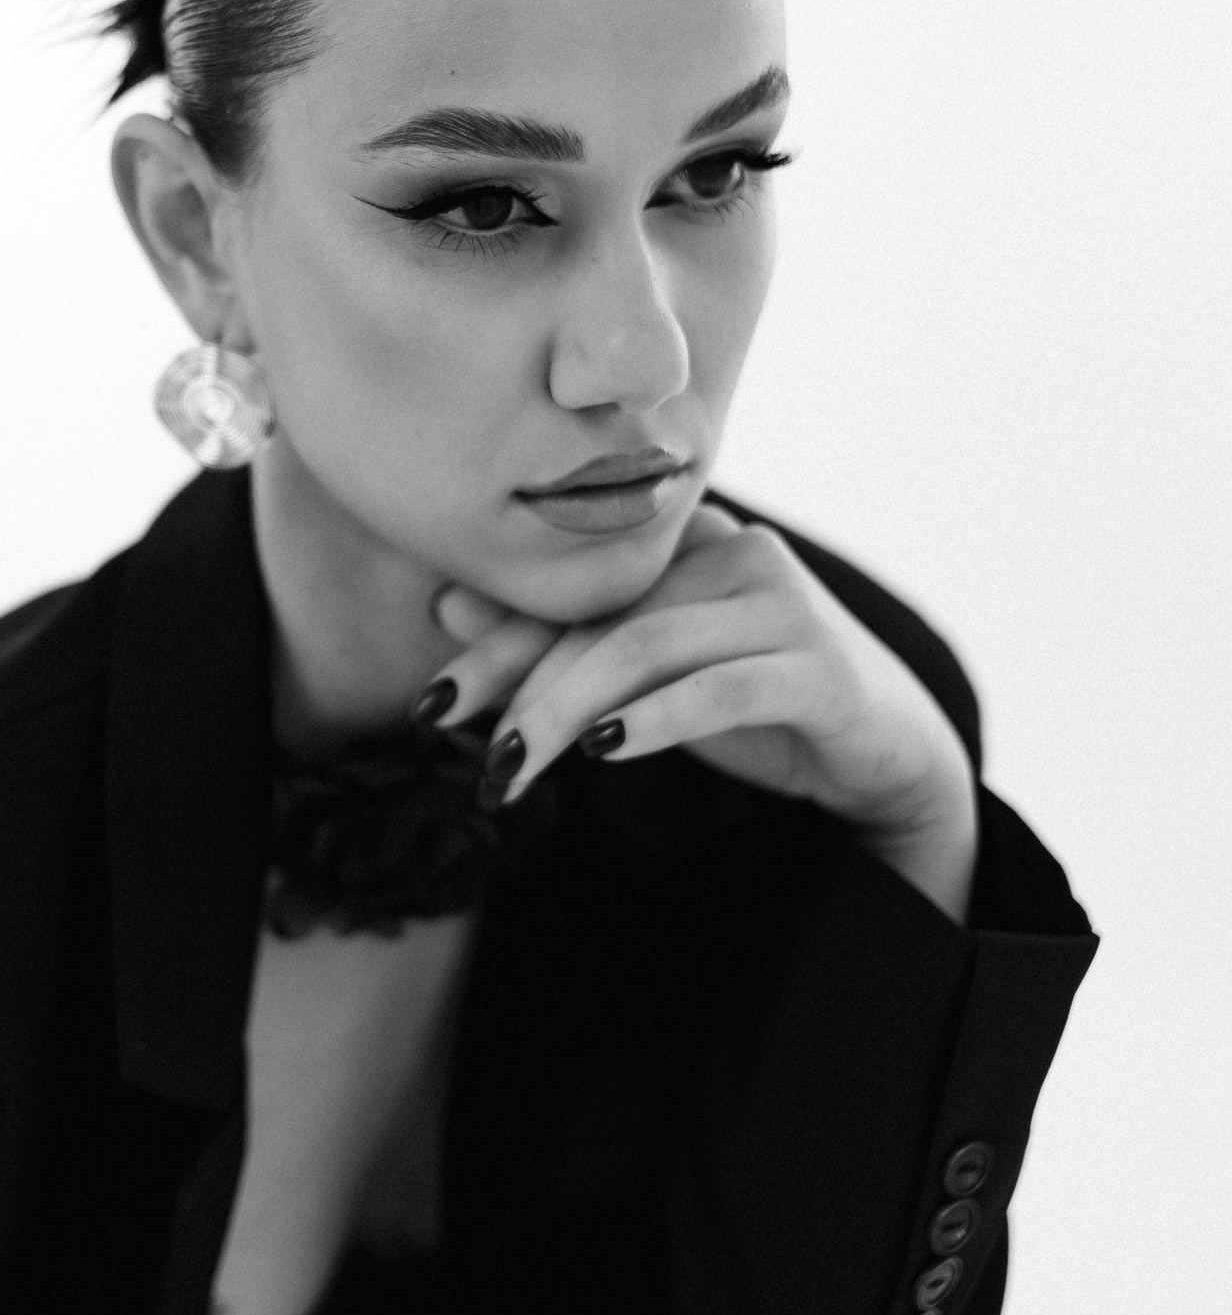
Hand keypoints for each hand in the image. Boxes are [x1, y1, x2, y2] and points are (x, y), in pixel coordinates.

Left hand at [425, 504, 979, 922]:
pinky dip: (656, 719)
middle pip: (601, 620)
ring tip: (515, 769)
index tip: (431, 707)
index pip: (573, 594)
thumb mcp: (647, 678)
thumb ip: (564, 643)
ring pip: (647, 648)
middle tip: (476, 763)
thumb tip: (449, 606)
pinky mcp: (821, 664)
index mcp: (685, 544)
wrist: (883, 754)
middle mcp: (733, 552)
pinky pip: (722, 687)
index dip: (496, 648)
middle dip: (521, 693)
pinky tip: (605, 751)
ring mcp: (783, 602)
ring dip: (568, 714)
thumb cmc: (754, 706)